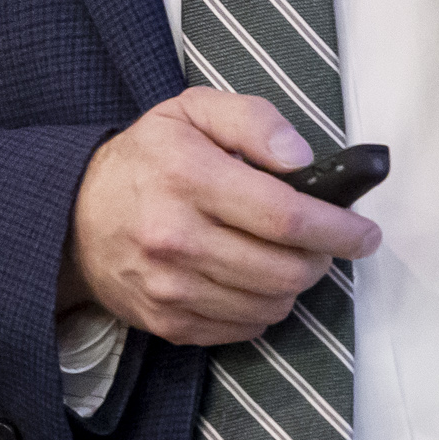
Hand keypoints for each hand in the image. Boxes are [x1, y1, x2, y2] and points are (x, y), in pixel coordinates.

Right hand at [60, 87, 381, 347]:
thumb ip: (254, 121)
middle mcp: (176, 236)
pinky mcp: (167, 321)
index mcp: (188, 176)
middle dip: (321, 259)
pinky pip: (243, 328)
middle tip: (326, 243)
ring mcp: (170, 287)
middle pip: (284, 269)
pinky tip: (253, 279)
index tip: (364, 233)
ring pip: (269, 304)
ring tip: (287, 258)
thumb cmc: (146, 159)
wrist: (74, 216)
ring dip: (294, 284)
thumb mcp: (193, 111)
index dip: (337, 229)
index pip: (285, 215)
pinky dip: (263, 307)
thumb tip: (302, 160)